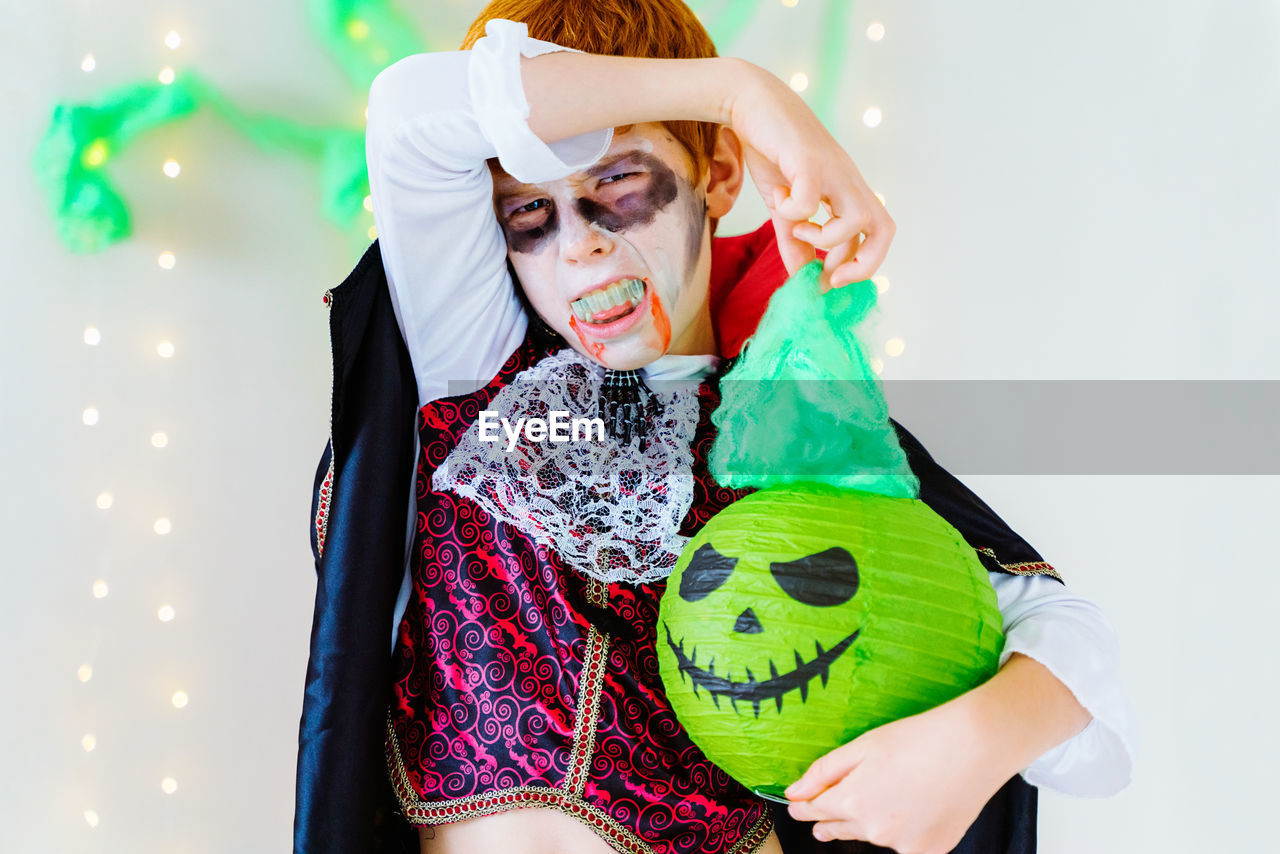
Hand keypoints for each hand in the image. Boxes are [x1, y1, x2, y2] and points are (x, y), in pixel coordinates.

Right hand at [727, 61, 895, 291]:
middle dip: (863, 264)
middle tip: (829, 276)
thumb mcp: (783, 205)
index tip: (828, 279)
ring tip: (794, 225)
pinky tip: (778, 198)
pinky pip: (811, 200)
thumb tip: (802, 277)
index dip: (860, 265)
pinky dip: (794, 211)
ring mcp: (831, 169)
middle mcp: (847, 181)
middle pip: (884, 229)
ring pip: (857, 219)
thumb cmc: (771, 150)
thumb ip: (794, 239)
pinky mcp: (807, 159)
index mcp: (847, 191)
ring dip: (823, 237)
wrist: (751, 101)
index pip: (877, 234)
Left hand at [782, 700, 1014, 853]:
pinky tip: (915, 806)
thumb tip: (793, 794)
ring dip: (872, 822)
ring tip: (888, 795)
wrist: (974, 746)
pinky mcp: (931, 851)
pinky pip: (905, 843)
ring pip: (875, 836)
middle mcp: (875, 831)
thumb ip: (823, 773)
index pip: (814, 811)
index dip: (804, 807)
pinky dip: (904, 829)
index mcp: (853, 802)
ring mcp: (905, 845)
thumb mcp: (861, 747)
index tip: (798, 805)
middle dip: (833, 818)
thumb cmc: (916, 739)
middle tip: (827, 813)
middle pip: (842, 827)